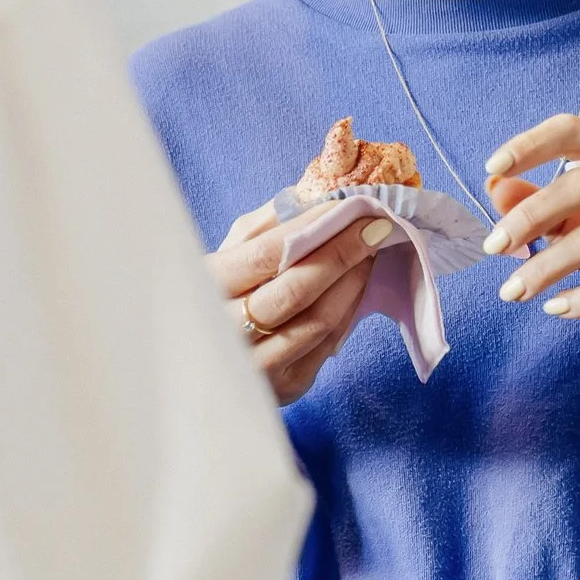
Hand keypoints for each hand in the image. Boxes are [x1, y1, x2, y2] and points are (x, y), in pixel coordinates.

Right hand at [209, 201, 396, 405]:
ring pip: (319, 319)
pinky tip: (360, 282)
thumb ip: (266, 224)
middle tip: (376, 226)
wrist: (203, 361)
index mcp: (207, 288)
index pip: (266, 254)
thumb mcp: (228, 253)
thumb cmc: (219, 293)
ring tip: (372, 250)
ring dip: (354, 279)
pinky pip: (329, 342)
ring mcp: (257, 365)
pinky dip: (351, 307)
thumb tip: (314, 194)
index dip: (314, 227)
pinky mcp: (286, 385)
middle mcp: (227, 332)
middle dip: (344, 252)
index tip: (352, 205)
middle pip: (297, 289)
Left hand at [482, 115, 579, 427]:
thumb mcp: (572, 217)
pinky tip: (554, 308)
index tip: (492, 168)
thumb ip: (534, 202)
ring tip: (512, 291)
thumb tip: (495, 187)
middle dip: (531, 215)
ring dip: (546, 267)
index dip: (532, 144)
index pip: (574, 132)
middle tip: (493, 246)